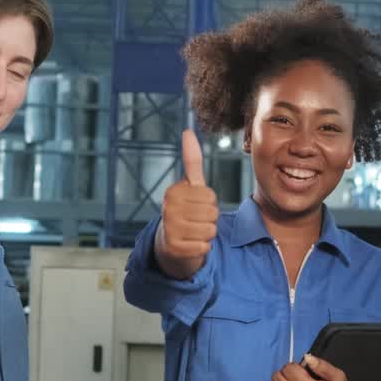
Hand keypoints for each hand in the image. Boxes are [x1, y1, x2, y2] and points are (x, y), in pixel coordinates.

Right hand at [156, 129, 218, 270]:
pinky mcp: (175, 249)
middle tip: (195, 222)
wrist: (169, 246)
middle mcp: (168, 208)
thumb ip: (191, 161)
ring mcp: (170, 229)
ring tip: (193, 233)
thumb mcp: (189, 186)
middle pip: (212, 213)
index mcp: (173, 191)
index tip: (195, 207)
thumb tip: (187, 131)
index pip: (211, 197)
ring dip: (206, 235)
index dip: (209, 204)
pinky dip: (202, 248)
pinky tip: (190, 245)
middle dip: (209, 220)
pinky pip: (205, 247)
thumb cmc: (185, 212)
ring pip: (211, 230)